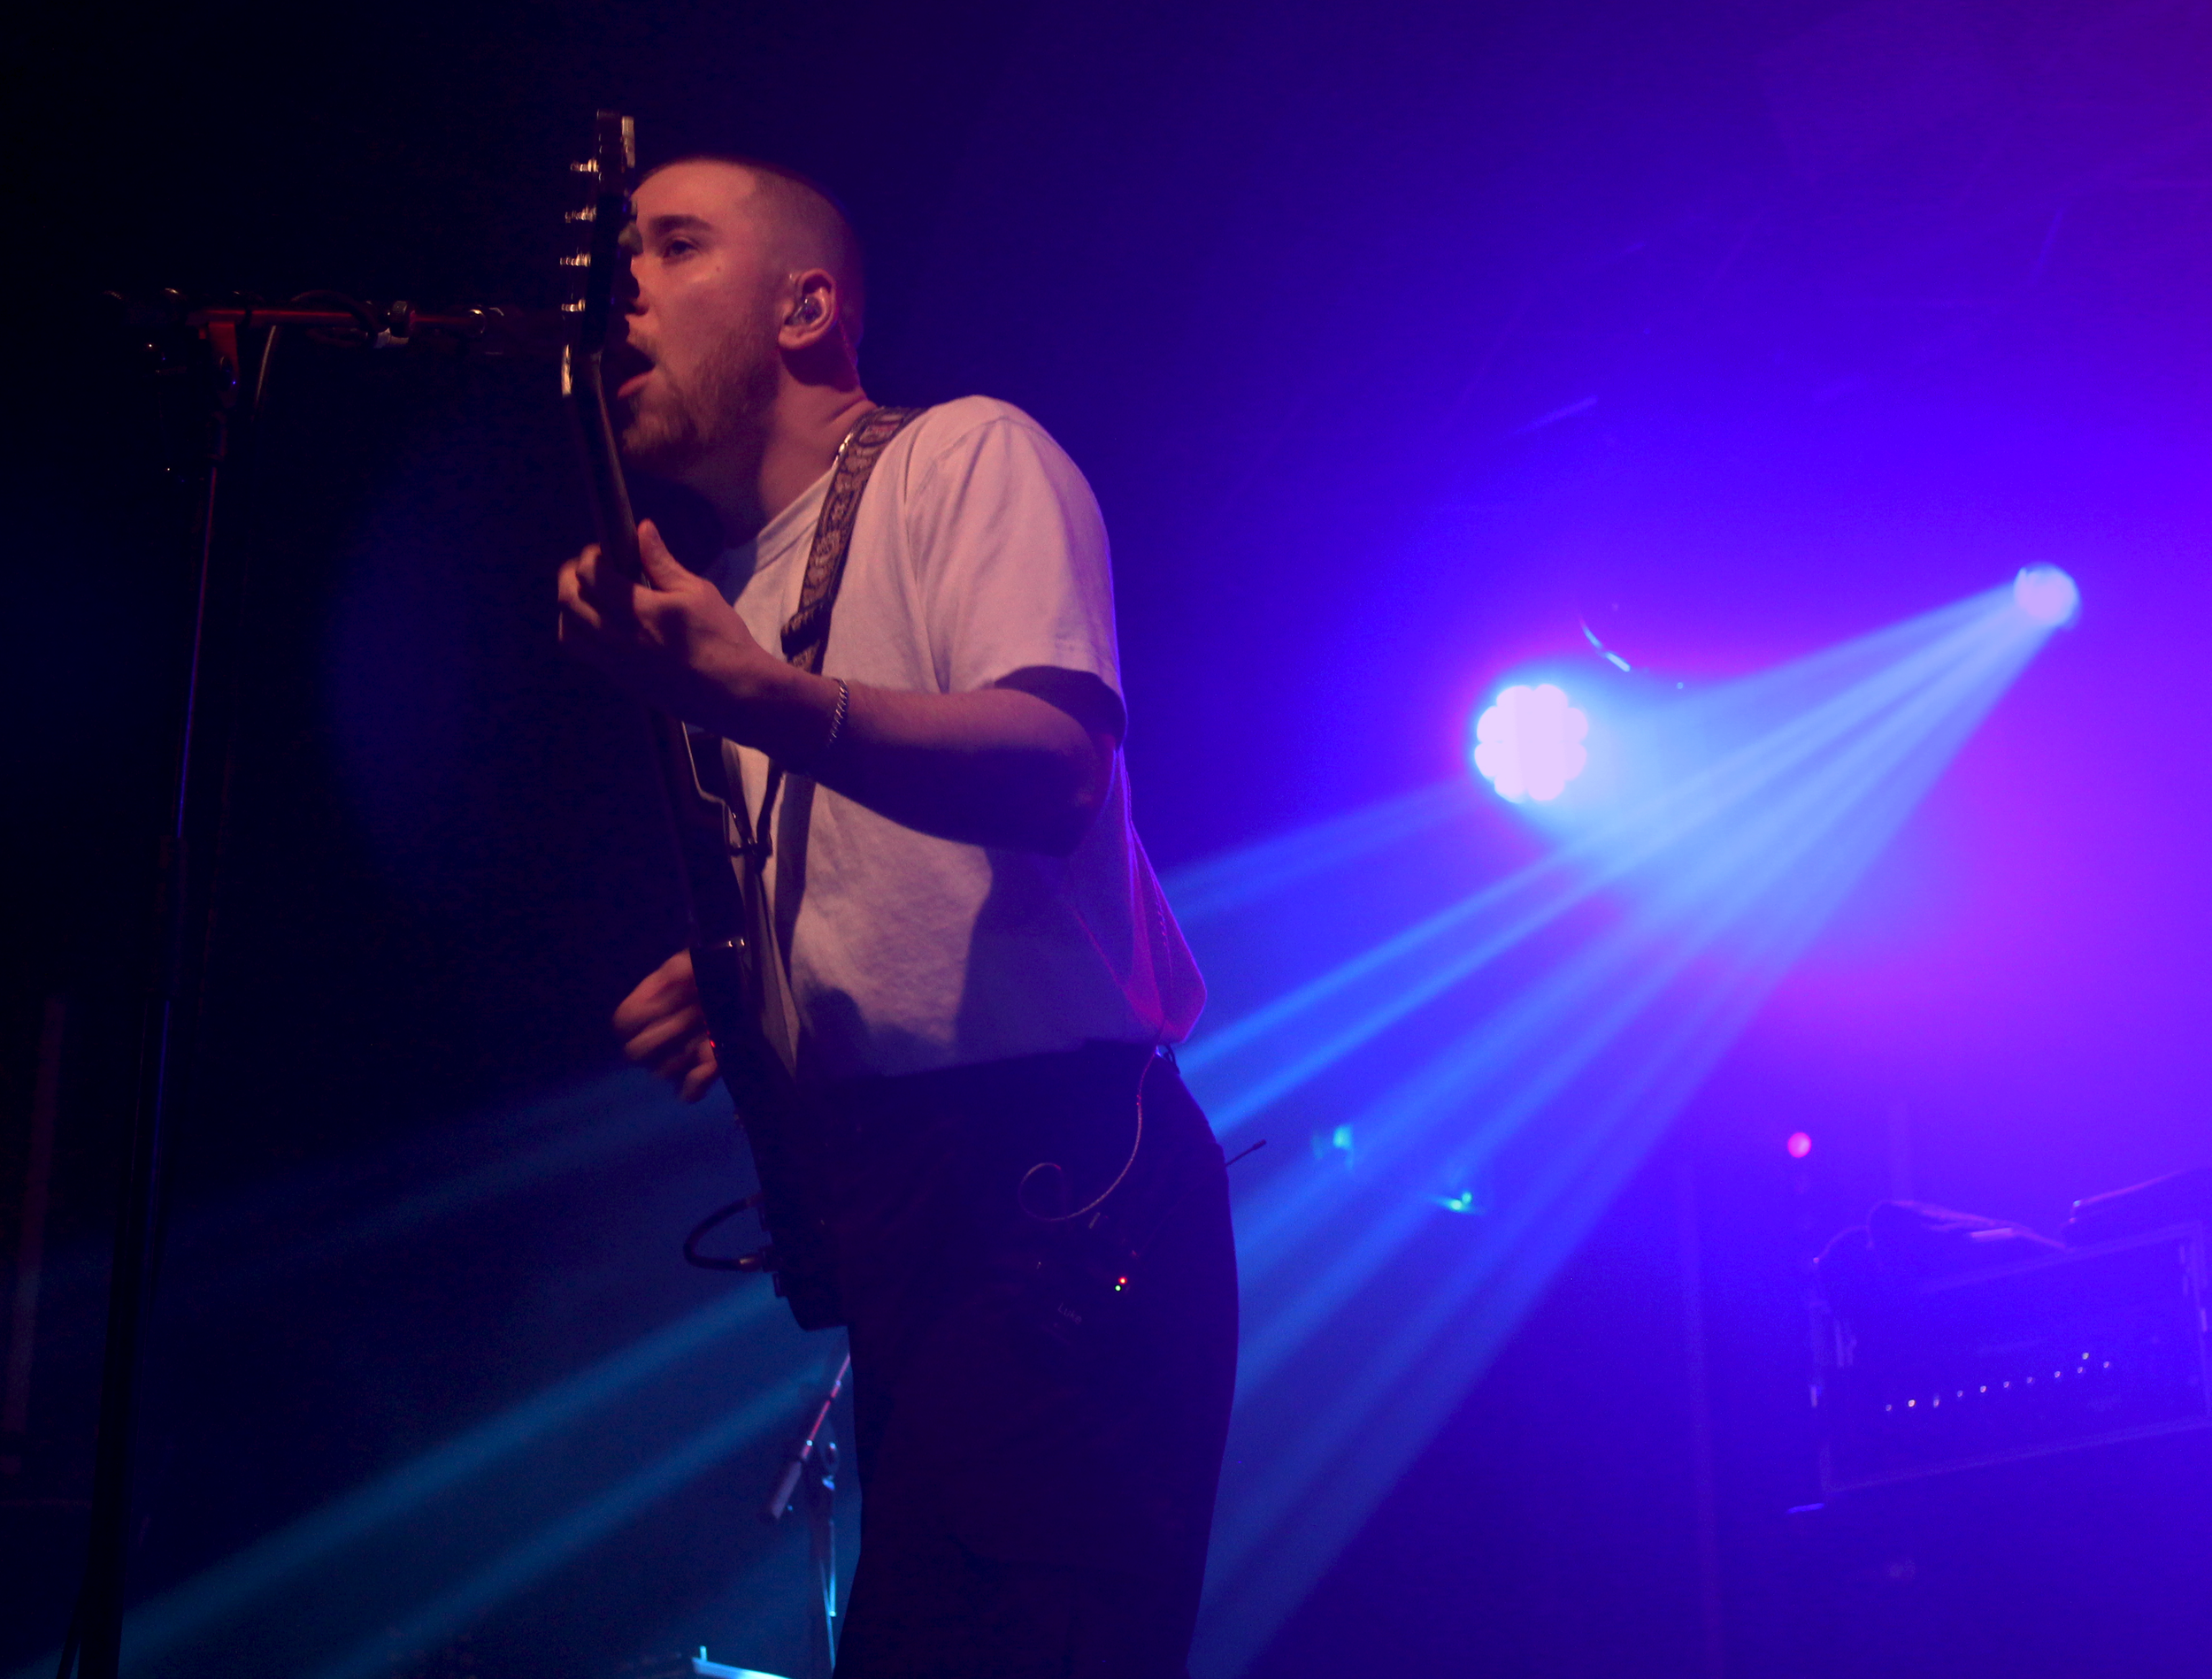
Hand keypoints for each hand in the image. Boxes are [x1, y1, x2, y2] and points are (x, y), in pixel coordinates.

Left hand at [557, 519, 775, 732]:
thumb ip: (663, 562)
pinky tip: (598, 621)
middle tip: (588, 566)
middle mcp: (618, 637)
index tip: (605, 550)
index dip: (590, 555)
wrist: (733, 692)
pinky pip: (582, 651)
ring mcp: (615, 662)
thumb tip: (642, 529)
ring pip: (567, 629)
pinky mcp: (619, 678)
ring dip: (570, 605)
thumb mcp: (698, 593)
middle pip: (569, 599)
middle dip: (571, 575)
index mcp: (639, 611)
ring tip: (588, 594)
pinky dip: (578, 630)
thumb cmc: (722, 639)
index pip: (591, 575)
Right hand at [613, 948, 720, 1102]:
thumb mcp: (696, 961)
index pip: (623, 1022)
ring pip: (662, 1071)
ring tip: (709, 1028)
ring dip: (685, 1050)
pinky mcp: (698, 1076)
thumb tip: (673, 976)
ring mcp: (674, 1060)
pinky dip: (697, 1082)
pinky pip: (688, 1093)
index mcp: (645, 1009)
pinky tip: (711, 1061)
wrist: (741, 990)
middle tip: (693, 1013)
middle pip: (636, 1052)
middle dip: (665, 1032)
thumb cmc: (710, 975)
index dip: (642, 1015)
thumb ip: (681, 967)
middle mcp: (652, 1039)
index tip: (669, 1001)